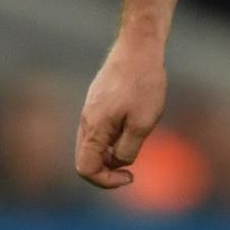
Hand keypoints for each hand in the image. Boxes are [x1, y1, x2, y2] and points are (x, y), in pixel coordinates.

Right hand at [78, 40, 168, 187]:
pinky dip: (111, 140)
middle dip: (107, 171)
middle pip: (85, 160)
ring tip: (135, 144)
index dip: (106, 181)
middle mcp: (86, 121)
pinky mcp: (97, 103)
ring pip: (91, 146)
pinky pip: (98, 132)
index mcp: (94, 129)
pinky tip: (132, 129)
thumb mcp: (143, 123)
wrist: (139, 48)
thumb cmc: (144, 84)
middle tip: (131, 170)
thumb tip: (118, 162)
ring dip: (110, 155)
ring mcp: (89, 111)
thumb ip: (127, 149)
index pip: (85, 169)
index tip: (131, 176)